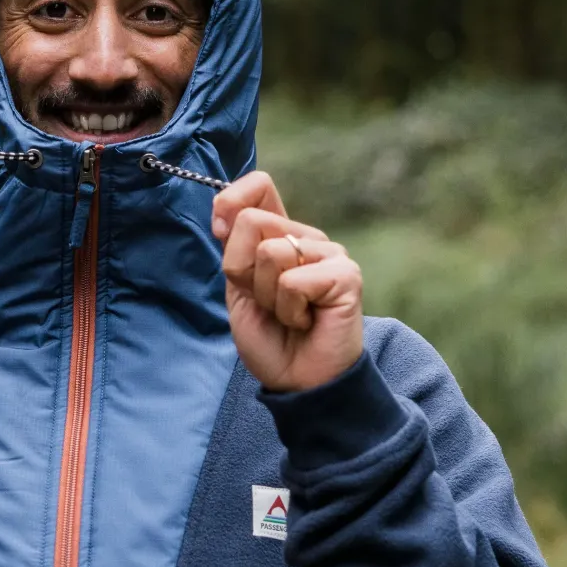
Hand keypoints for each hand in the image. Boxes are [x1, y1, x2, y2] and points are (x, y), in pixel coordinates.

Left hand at [212, 172, 362, 391]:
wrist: (297, 380)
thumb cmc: (270, 337)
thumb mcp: (238, 288)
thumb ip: (234, 247)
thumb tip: (224, 211)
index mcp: (280, 234)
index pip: (259, 186)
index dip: (231, 201)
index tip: (220, 231)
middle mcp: (307, 237)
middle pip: (251, 223)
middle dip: (244, 273)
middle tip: (267, 303)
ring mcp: (330, 254)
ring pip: (269, 253)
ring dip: (267, 296)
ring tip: (288, 314)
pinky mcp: (346, 275)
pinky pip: (292, 281)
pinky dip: (288, 310)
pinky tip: (306, 322)